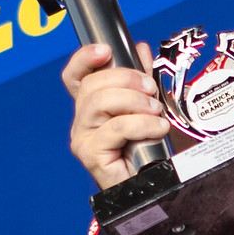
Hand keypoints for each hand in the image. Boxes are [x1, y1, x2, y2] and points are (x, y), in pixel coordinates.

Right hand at [64, 41, 166, 189]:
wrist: (152, 185)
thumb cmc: (147, 148)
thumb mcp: (148, 106)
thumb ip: (141, 78)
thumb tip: (139, 49)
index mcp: (92, 105)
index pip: (76, 76)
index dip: (84, 59)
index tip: (106, 50)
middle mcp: (82, 120)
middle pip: (92, 85)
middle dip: (127, 79)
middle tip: (151, 90)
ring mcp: (83, 137)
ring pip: (101, 103)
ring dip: (136, 102)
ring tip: (156, 112)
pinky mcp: (91, 154)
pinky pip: (116, 127)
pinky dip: (142, 124)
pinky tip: (157, 128)